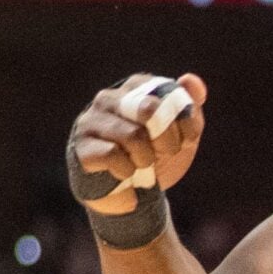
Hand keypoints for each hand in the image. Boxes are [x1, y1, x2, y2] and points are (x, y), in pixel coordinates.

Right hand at [69, 74, 206, 209]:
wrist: (132, 193)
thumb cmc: (156, 156)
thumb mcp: (182, 133)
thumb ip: (189, 106)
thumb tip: (191, 79)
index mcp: (134, 88)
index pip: (166, 92)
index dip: (183, 119)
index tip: (186, 139)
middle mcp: (109, 98)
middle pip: (148, 109)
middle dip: (166, 137)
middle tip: (166, 152)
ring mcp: (91, 121)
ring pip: (132, 135)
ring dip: (147, 157)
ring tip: (144, 164)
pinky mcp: (82, 146)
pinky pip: (113, 155)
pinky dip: (128, 169)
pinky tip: (126, 172)